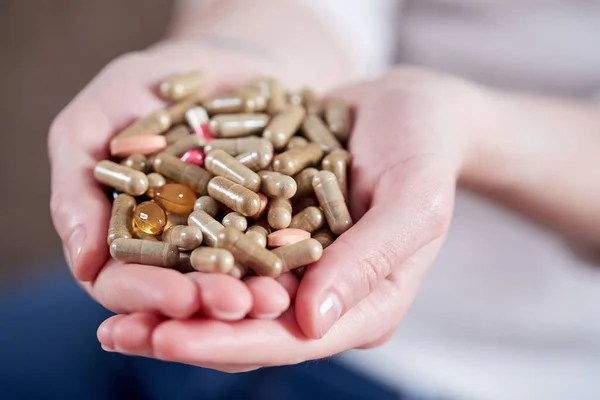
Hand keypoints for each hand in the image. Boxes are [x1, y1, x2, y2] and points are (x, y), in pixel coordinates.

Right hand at [48, 39, 307, 321]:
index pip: (123, 282)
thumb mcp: (97, 117)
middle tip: (240, 305)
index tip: (181, 298)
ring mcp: (228, 239)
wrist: (224, 61)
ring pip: (236, 278)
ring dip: (256, 293)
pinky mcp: (272, 224)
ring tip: (279, 297)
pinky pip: (280, 242)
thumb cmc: (146, 84)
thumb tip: (83, 261)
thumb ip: (77, 183)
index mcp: (126, 238)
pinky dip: (292, 251)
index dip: (148, 295)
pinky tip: (313, 256)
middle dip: (210, 302)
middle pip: (184, 291)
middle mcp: (177, 249)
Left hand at [98, 67, 495, 369]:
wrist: (410, 107)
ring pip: (227, 298)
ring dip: (171, 305)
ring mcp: (297, 266)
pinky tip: (136, 255)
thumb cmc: (425, 149)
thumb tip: (310, 324)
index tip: (169, 339)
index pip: (294, 340)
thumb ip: (372, 260)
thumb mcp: (415, 199)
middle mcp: (325, 295)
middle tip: (118, 333)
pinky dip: (181, 258)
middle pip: (250, 328)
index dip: (230, 342)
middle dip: (186, 333)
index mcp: (366, 303)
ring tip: (110, 310)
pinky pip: (222, 252)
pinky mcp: (272, 232)